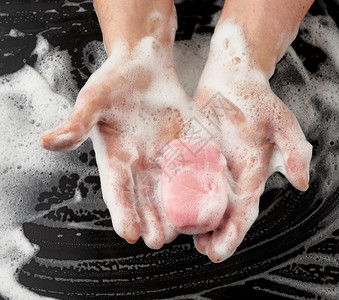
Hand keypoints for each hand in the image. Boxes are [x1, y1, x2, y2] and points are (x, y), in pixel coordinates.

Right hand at [39, 39, 190, 248]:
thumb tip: (46, 141)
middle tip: (159, 241)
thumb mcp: (95, 99)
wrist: (145, 63)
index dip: (123, 212)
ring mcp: (162, 155)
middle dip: (151, 219)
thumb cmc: (116, 78)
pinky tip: (204, 199)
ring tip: (181, 231)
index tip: (130, 234)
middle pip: (144, 197)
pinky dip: (196, 184)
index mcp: (115, 156)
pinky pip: (190, 167)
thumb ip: (77, 122)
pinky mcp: (183, 145)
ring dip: (173, 210)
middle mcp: (139, 162)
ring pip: (167, 189)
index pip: (117, 190)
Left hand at [192, 21, 311, 261]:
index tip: (219, 251)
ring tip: (180, 235)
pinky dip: (173, 191)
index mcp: (251, 173)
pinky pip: (180, 175)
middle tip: (200, 250)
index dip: (233, 232)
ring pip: (198, 198)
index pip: (244, 210)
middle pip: (220, 211)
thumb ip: (293, 151)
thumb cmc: (259, 100)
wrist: (232, 79)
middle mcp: (229, 174)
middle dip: (211, 233)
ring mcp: (208, 164)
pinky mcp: (191, 152)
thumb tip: (302, 183)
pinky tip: (164, 204)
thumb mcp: (281, 122)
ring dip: (191, 218)